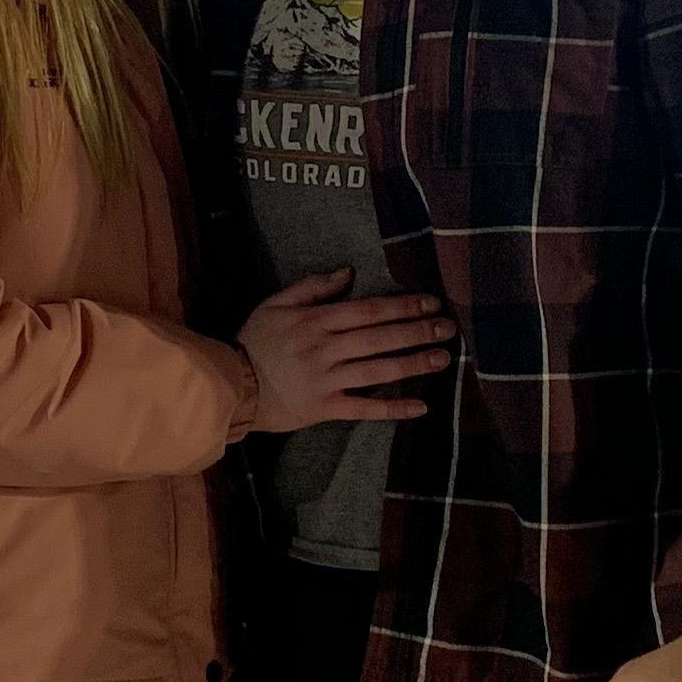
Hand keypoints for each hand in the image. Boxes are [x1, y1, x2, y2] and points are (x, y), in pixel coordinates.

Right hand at [236, 267, 458, 431]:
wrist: (232, 386)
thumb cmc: (255, 341)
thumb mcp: (276, 303)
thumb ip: (312, 286)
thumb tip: (348, 272)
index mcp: (317, 321)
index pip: (368, 311)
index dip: (402, 307)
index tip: (430, 304)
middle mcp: (326, 349)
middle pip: (380, 338)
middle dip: (418, 332)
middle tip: (449, 329)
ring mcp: (327, 380)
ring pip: (378, 371)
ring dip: (413, 364)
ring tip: (442, 360)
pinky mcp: (325, 408)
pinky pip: (364, 409)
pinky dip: (392, 408)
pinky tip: (420, 406)